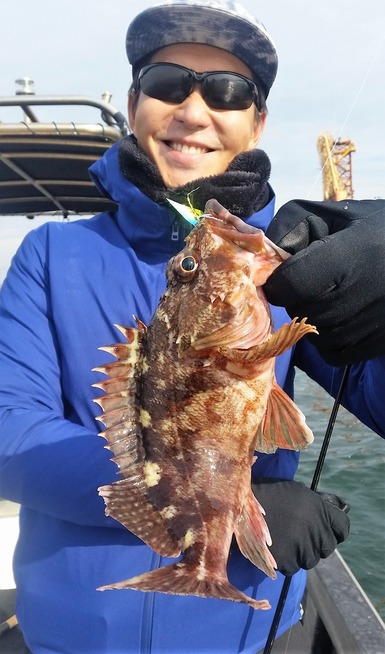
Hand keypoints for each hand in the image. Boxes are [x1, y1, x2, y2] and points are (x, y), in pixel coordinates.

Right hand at [252, 477, 349, 575]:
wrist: (241, 505)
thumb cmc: (268, 494)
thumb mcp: (297, 492)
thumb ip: (315, 507)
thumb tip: (327, 519)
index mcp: (319, 510)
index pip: (342, 527)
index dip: (336, 529)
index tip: (329, 530)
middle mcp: (315, 529)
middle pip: (327, 546)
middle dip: (317, 543)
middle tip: (301, 536)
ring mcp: (302, 547)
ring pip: (310, 559)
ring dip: (301, 553)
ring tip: (285, 541)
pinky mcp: (287, 561)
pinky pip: (293, 567)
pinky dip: (286, 561)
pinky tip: (276, 547)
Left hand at [264, 199, 384, 364]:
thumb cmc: (376, 230)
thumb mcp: (336, 213)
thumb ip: (295, 225)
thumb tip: (268, 254)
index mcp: (351, 253)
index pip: (292, 282)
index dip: (279, 281)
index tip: (282, 276)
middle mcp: (364, 291)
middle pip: (301, 310)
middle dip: (295, 298)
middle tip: (310, 284)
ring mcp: (374, 321)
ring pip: (314, 335)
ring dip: (310, 319)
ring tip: (327, 298)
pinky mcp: (380, 342)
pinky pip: (334, 353)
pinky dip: (327, 340)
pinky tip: (338, 319)